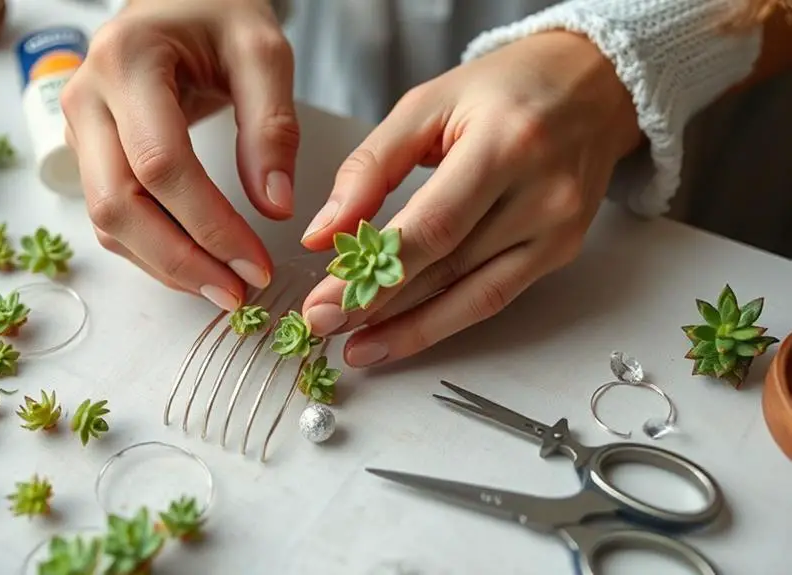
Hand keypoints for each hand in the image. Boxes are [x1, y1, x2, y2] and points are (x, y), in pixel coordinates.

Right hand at [60, 0, 299, 310]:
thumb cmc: (216, 12)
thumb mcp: (260, 50)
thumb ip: (272, 125)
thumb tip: (274, 208)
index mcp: (128, 63)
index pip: (161, 165)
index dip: (209, 225)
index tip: (255, 263)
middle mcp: (87, 96)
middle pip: (118, 204)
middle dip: (180, 261)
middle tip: (235, 293)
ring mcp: (78, 126)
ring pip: (107, 219)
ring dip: (164, 264)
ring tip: (221, 287)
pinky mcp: (85, 150)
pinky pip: (110, 214)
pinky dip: (151, 249)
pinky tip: (195, 264)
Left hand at [299, 31, 641, 366]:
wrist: (592, 84)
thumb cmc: (503, 89)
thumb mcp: (426, 104)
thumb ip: (370, 168)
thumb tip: (323, 234)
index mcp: (505, 144)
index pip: (431, 226)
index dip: (373, 272)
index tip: (322, 303)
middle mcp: (542, 194)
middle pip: (449, 268)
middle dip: (379, 305)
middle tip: (324, 326)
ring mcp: (558, 230)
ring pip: (472, 298)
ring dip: (410, 329)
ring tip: (357, 347)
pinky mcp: (560, 252)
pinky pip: (494, 297)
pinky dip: (444, 320)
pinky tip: (403, 333)